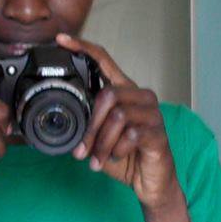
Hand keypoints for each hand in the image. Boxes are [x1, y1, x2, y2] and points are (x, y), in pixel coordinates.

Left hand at [59, 33, 181, 212]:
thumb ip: (87, 124)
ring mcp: (152, 114)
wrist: (150, 182)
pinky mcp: (158, 133)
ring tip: (97, 160)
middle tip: (82, 150)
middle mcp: (140, 98)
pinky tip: (117, 157)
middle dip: (91, 126)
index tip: (63, 40)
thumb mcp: (99, 138)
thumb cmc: (125, 156)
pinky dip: (117, 149)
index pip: (104, 61)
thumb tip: (62, 122)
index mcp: (124, 92)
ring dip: (102, 143)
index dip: (84, 48)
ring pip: (118, 117)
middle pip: (108, 95)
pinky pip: (131, 135)